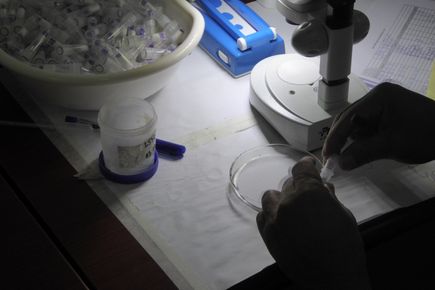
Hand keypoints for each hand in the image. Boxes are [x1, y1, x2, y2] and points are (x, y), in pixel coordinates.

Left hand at [257, 157, 369, 289]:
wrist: (332, 278)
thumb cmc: (344, 246)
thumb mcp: (344, 215)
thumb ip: (330, 198)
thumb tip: (325, 187)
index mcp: (309, 193)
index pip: (301, 169)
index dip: (306, 165)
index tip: (309, 166)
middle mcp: (288, 201)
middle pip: (288, 183)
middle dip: (298, 187)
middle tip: (308, 197)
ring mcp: (274, 218)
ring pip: (270, 197)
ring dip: (281, 199)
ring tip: (292, 209)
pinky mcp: (267, 234)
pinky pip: (262, 216)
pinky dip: (270, 215)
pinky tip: (281, 221)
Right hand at [323, 83, 434, 169]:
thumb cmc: (426, 136)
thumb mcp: (392, 146)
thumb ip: (362, 153)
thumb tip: (340, 164)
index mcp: (378, 97)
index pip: (348, 117)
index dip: (335, 138)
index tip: (327, 156)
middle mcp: (378, 95)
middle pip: (350, 118)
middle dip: (342, 138)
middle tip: (333, 159)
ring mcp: (385, 102)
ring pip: (358, 122)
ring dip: (354, 139)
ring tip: (351, 156)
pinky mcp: (390, 111)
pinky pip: (370, 124)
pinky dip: (365, 138)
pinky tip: (366, 149)